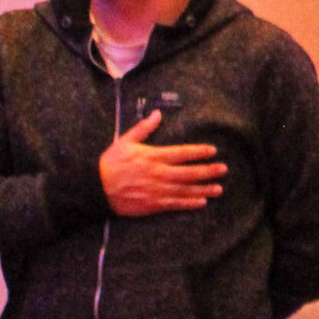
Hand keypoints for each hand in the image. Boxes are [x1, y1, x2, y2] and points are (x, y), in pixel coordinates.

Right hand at [98, 109, 223, 216]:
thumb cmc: (110, 164)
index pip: (181, 153)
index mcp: (152, 156)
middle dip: (208, 171)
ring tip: (219, 188)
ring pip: (185, 190)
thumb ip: (143, 128)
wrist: (95, 188)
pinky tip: (202, 202)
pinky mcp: (152, 204)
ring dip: (203, 189)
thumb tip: (157, 114)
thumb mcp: (124, 141)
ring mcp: (157, 190)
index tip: (212, 151)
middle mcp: (158, 173)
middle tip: (223, 169)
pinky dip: (189, 203)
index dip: (198, 152)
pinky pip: (175, 204)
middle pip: (188, 172)